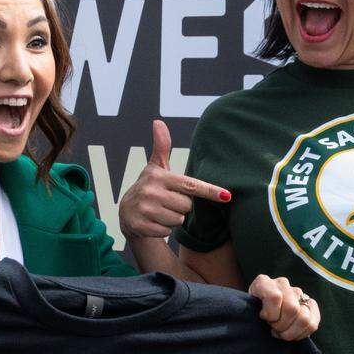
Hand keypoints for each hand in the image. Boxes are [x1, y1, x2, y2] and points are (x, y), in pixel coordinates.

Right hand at [119, 119, 230, 238]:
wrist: (126, 212)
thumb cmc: (149, 187)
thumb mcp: (156, 168)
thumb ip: (161, 146)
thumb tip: (158, 122)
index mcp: (158, 176)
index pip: (190, 185)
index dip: (210, 191)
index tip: (227, 196)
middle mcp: (150, 191)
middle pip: (186, 206)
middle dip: (180, 207)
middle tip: (167, 202)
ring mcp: (144, 209)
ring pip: (178, 220)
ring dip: (172, 219)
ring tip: (160, 212)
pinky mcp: (140, 226)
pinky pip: (166, 232)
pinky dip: (163, 230)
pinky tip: (153, 222)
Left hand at [249, 274, 320, 339]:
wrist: (259, 312)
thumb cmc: (251, 312)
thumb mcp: (245, 309)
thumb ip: (252, 309)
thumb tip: (264, 316)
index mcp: (264, 282)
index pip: (275, 297)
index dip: (270, 314)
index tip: (263, 318)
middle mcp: (282, 283)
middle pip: (291, 308)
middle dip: (281, 325)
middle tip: (273, 329)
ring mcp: (297, 293)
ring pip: (304, 317)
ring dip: (292, 332)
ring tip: (281, 333)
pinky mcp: (309, 304)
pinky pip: (314, 322)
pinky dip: (303, 333)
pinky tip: (293, 334)